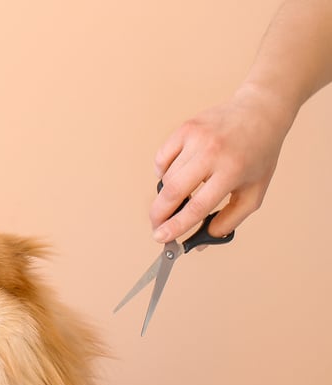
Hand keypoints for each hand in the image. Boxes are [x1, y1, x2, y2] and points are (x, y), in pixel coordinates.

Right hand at [150, 85, 294, 243]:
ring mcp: (196, 138)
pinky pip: (162, 159)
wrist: (261, 111)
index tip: (161, 237)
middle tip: (156, 226)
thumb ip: (230, 219)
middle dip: (159, 214)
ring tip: (179, 196)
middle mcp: (212, 152)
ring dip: (167, 194)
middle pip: (173, 191)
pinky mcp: (185, 129)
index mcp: (233, 170)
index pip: (197, 206)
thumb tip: (202, 240)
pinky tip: (176, 174)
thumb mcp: (255, 191)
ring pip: (166, 177)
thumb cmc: (259, 153)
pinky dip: (163, 172)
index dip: (176, 225)